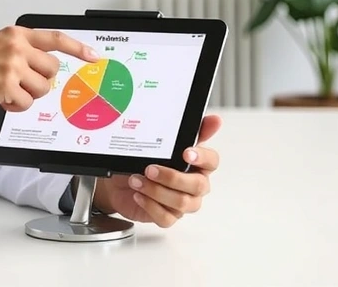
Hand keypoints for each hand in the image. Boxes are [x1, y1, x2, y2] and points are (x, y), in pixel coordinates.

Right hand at [0, 26, 98, 114]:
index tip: (95, 56)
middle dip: (41, 81)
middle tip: (21, 84)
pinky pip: (26, 104)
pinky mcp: (5, 85)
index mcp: (16, 34)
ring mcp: (11, 65)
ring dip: (27, 96)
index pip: (56, 38)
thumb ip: (20, 51)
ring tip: (6, 90)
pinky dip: (15, 107)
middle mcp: (16, 46)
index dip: (79, 48)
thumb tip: (45, 70)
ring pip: (42, 89)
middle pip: (52, 70)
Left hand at [93, 114, 221, 227]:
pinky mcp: (168, 217)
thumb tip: (215, 120)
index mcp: (198, 166)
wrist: (121, 181)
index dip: (201, 158)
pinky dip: (149, 205)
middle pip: (197, 186)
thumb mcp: (165, 143)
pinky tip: (138, 195)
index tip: (186, 153)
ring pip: (181, 203)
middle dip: (172, 177)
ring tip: (136, 180)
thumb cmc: (147, 161)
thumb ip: (191, 132)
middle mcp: (194, 186)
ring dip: (155, 190)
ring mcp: (183, 204)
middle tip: (150, 168)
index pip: (211, 161)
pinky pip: (166, 218)